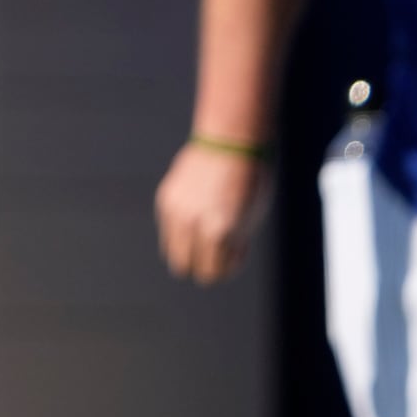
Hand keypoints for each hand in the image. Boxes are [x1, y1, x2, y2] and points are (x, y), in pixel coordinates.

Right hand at [155, 142, 269, 284]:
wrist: (231, 143)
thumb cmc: (250, 183)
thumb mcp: (250, 221)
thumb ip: (232, 245)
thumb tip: (219, 261)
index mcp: (218, 233)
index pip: (211, 273)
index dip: (226, 268)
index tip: (235, 252)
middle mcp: (191, 224)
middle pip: (184, 267)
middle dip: (202, 263)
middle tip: (218, 247)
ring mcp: (175, 210)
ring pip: (171, 250)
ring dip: (188, 248)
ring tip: (207, 229)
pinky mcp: (165, 198)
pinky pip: (168, 228)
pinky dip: (182, 228)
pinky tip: (199, 211)